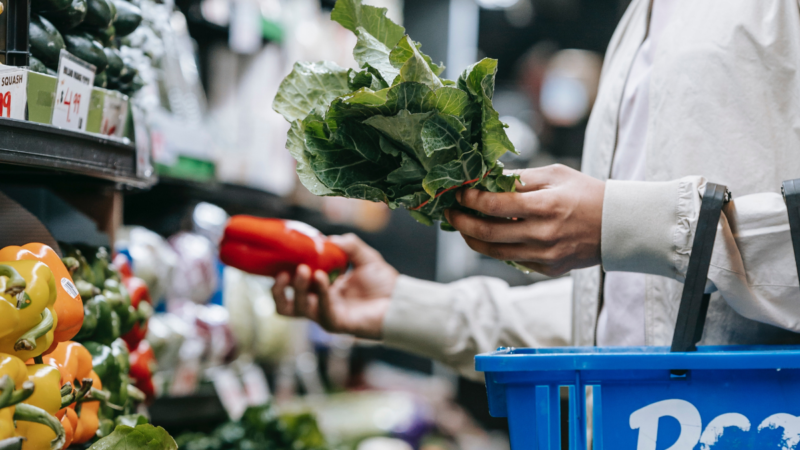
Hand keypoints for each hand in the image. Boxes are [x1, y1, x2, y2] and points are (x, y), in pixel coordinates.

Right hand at [272, 234, 397, 339]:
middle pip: (286, 303)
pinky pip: (321, 311)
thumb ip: (348, 244)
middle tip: (283, 270)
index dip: (282, 273)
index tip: (279, 257)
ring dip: (297, 289)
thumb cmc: (383, 282)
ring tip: (304, 270)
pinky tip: (321, 278)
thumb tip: (328, 239)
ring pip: (297, 309)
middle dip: (279, 287)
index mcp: (321, 288)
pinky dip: (320, 293)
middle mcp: (319, 303)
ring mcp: (326, 315)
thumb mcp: (365, 256)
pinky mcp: (336, 323)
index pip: (292, 284)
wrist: (401, 300)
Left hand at [446, 164, 604, 275]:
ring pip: (496, 252)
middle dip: (462, 223)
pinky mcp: (549, 268)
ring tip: (461, 228)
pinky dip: (496, 250)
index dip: (472, 199)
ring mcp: (546, 255)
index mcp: (546, 206)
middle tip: (450, 213)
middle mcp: (544, 234)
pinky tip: (489, 237)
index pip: (496, 204)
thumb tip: (488, 177)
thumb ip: (521, 177)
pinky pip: (514, 261)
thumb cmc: (586, 193)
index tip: (459, 192)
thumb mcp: (556, 175)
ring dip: (473, 240)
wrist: (619, 226)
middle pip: (489, 233)